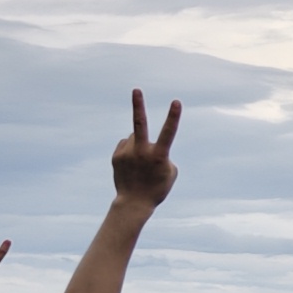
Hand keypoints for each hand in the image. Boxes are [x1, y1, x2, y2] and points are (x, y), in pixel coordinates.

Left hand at [109, 92, 182, 207]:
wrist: (133, 203)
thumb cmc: (157, 188)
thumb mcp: (170, 172)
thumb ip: (163, 153)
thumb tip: (149, 143)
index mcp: (159, 156)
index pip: (168, 132)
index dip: (173, 116)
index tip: (176, 102)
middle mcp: (142, 152)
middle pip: (139, 124)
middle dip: (138, 105)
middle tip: (136, 90)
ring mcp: (127, 153)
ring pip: (135, 136)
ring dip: (139, 142)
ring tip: (140, 161)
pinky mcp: (116, 156)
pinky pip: (126, 144)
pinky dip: (130, 150)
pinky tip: (132, 164)